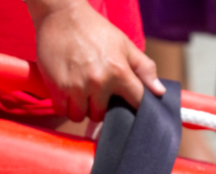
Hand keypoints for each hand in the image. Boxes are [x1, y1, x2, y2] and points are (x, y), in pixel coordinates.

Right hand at [30, 0, 165, 121]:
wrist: (63, 16)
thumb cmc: (94, 29)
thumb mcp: (124, 45)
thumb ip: (144, 68)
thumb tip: (159, 91)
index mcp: (119, 72)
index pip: (135, 101)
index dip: (133, 104)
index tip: (127, 103)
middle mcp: (98, 82)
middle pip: (100, 115)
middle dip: (98, 107)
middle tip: (94, 94)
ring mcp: (76, 87)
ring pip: (79, 116)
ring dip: (79, 109)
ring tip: (79, 94)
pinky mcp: (56, 88)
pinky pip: (62, 111)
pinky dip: (64, 106)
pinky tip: (66, 92)